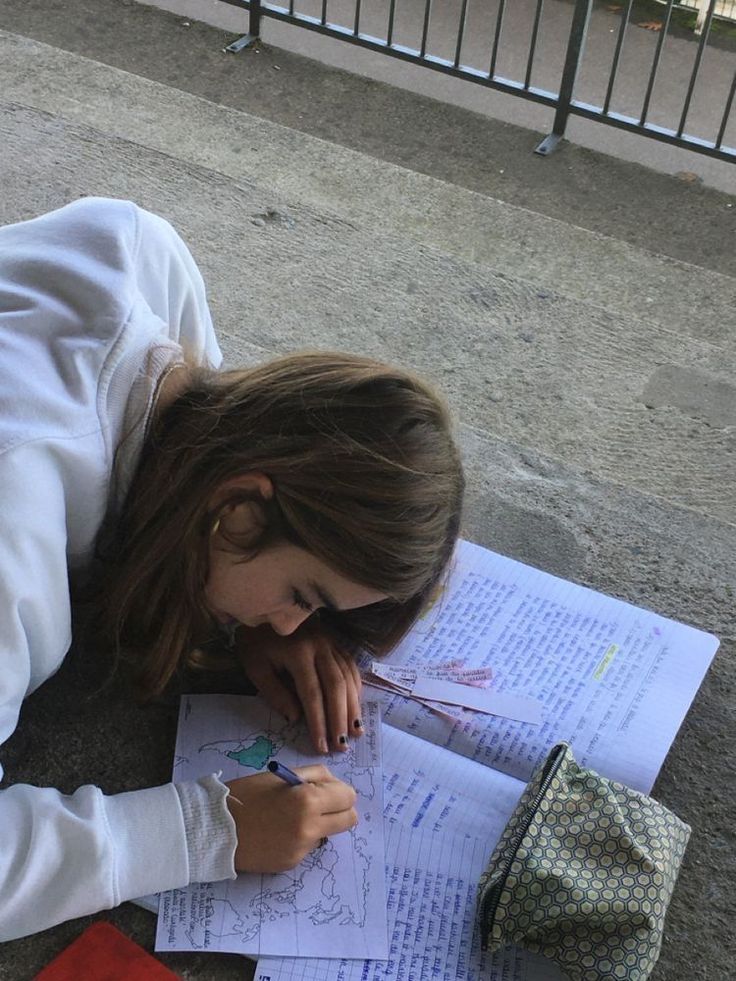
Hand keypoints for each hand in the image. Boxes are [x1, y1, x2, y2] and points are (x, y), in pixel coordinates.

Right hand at [225, 765, 357, 872]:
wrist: (216, 829)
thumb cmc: (247, 796)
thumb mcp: (281, 776)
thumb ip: (313, 776)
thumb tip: (334, 784)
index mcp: (309, 800)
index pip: (348, 797)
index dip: (339, 790)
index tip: (326, 788)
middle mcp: (310, 828)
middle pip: (349, 820)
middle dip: (339, 809)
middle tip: (320, 803)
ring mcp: (302, 850)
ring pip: (327, 833)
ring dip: (318, 823)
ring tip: (290, 816)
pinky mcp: (292, 864)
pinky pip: (307, 847)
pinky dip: (300, 837)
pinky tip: (278, 832)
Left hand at [234, 623, 362, 753]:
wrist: (264, 606)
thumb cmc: (255, 640)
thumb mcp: (256, 667)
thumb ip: (275, 694)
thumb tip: (296, 719)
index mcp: (297, 653)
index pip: (312, 694)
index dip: (318, 722)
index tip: (321, 746)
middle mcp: (319, 646)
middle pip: (336, 687)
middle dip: (340, 719)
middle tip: (342, 745)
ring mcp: (330, 642)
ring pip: (348, 677)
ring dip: (353, 707)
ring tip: (355, 732)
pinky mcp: (335, 641)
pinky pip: (350, 666)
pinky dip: (355, 688)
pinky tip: (356, 705)